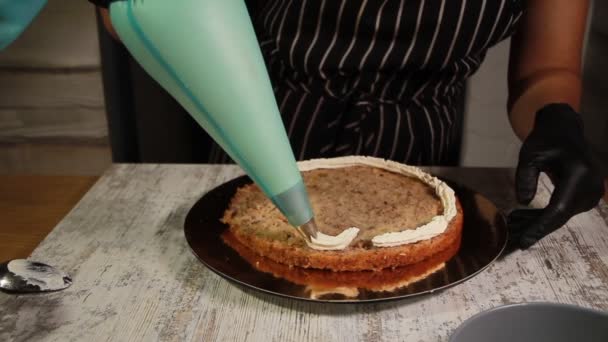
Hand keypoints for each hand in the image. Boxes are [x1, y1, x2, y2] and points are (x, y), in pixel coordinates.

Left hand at [508, 103, 604, 248]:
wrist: (566, 130)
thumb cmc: (546, 140)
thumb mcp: (529, 155)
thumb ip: (525, 178)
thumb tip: (523, 202)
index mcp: (579, 172)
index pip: (559, 208)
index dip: (541, 227)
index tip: (524, 242)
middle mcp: (592, 184)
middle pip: (562, 215)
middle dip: (538, 228)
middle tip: (514, 238)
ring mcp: (594, 190)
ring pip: (564, 215)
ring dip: (540, 222)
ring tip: (516, 225)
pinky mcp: (590, 194)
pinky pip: (567, 210)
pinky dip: (548, 215)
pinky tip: (527, 218)